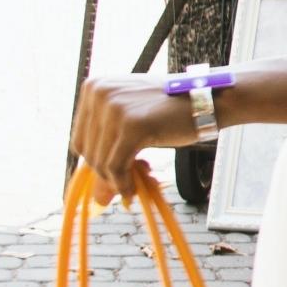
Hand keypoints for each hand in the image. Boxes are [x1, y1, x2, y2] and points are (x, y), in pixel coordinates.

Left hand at [70, 76, 201, 205]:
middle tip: (132, 181)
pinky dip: (123, 184)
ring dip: (117, 181)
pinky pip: (117, 167)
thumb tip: (97, 200)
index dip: (96, 162)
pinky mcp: (132, 125)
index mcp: (94, 87)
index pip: (79, 139)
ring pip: (101, 163)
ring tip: (137, 184)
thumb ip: (111, 153)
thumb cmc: (171, 108)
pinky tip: (134, 190)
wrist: (207, 98)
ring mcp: (115, 108)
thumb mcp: (133, 123)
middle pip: (87, 153)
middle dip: (108, 174)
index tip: (116, 171)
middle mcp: (99, 93)